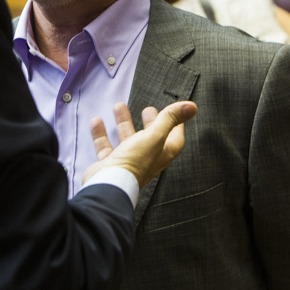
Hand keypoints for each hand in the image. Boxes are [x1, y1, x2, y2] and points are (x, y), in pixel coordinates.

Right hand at [82, 101, 196, 188]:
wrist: (109, 184)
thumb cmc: (135, 162)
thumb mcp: (155, 136)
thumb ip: (170, 119)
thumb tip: (192, 106)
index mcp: (160, 154)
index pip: (174, 139)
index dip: (177, 125)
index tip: (177, 113)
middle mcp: (145, 159)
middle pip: (150, 138)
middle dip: (150, 122)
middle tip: (148, 109)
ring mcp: (127, 162)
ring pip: (126, 139)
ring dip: (123, 122)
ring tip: (118, 106)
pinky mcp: (109, 164)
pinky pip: (105, 146)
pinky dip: (101, 133)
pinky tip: (96, 121)